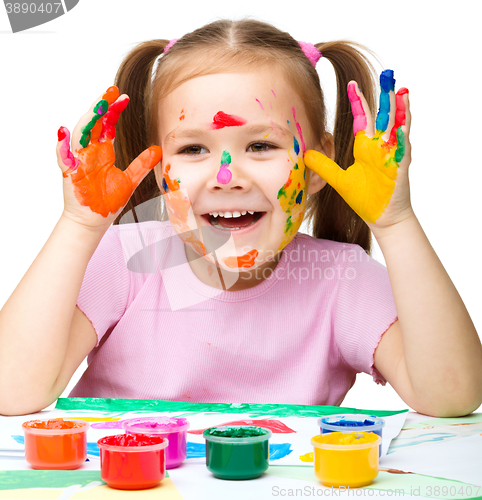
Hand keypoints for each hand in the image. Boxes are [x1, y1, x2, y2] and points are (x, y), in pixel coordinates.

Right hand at [56, 86, 161, 228]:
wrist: (94, 222)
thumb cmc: (108, 202)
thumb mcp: (130, 181)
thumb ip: (141, 164)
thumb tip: (158, 149)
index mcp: (103, 152)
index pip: (107, 125)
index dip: (114, 110)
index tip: (124, 97)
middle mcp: (89, 153)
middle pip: (93, 124)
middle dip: (101, 107)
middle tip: (111, 90)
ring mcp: (78, 162)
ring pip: (80, 135)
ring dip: (87, 120)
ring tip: (97, 106)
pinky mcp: (70, 174)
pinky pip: (63, 158)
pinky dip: (62, 146)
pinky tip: (63, 133)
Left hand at [304, 70, 411, 227]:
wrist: (381, 217)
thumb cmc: (365, 199)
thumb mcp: (339, 180)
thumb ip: (324, 166)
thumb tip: (305, 154)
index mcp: (366, 147)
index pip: (363, 118)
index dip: (358, 102)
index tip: (351, 84)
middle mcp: (381, 146)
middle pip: (384, 116)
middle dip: (385, 96)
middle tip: (387, 74)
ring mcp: (393, 154)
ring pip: (399, 127)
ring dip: (400, 109)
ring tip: (400, 90)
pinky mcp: (400, 167)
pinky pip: (403, 149)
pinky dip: (402, 138)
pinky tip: (401, 126)